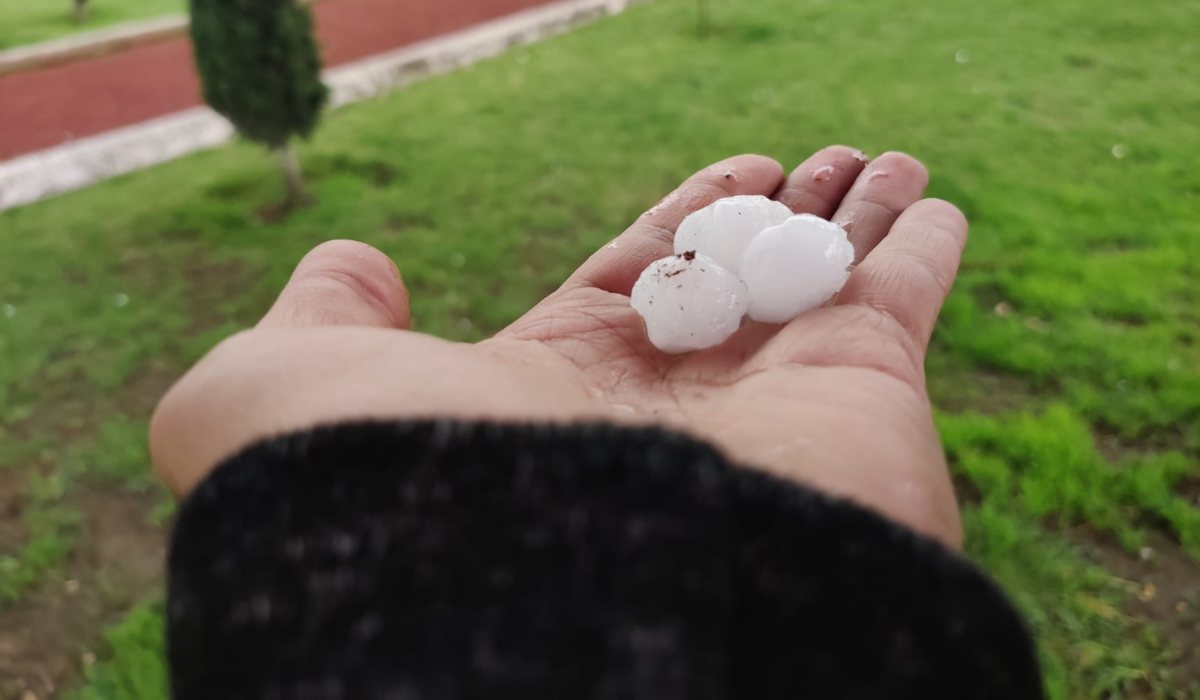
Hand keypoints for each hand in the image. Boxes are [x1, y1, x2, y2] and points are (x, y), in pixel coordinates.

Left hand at [151, 147, 966, 546]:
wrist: (530, 601)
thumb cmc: (390, 487)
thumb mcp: (282, 388)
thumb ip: (318, 319)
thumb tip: (353, 263)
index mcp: (554, 398)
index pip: (634, 287)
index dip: (683, 223)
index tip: (732, 169)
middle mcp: (666, 414)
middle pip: (739, 287)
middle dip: (779, 221)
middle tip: (817, 161)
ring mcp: (766, 413)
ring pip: (824, 288)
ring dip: (854, 219)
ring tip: (881, 160)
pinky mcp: (859, 405)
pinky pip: (897, 308)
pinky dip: (918, 251)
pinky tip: (929, 204)